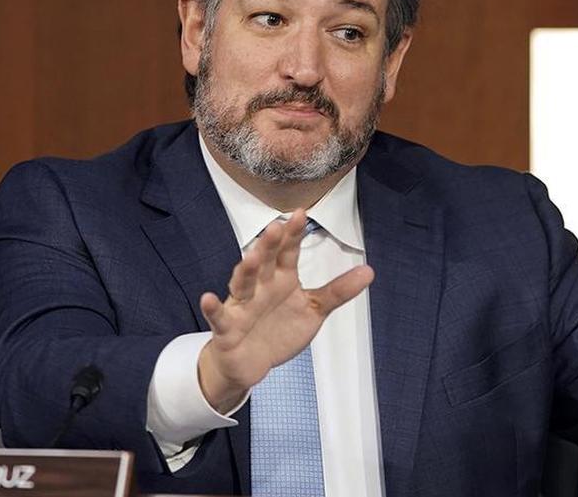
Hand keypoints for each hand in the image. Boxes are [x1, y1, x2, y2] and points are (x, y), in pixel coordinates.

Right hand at [196, 210, 373, 411]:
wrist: (252, 362)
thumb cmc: (279, 330)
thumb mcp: (313, 310)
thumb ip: (338, 291)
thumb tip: (369, 271)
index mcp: (281, 279)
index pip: (287, 252)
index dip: (293, 235)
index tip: (300, 214)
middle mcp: (260, 287)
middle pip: (264, 262)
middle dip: (269, 245)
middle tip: (276, 227)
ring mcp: (242, 306)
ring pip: (242, 284)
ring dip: (245, 270)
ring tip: (251, 257)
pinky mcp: (227, 328)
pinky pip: (219, 317)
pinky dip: (213, 308)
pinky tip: (208, 298)